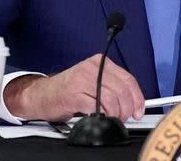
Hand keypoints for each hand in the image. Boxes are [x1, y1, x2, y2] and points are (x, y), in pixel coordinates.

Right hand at [3, 54, 144, 121]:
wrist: (42, 94)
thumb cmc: (69, 90)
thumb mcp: (93, 81)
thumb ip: (111, 87)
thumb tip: (133, 102)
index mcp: (100, 62)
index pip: (128, 78)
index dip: (137, 97)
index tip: (139, 110)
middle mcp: (92, 68)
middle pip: (122, 90)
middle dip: (126, 109)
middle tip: (123, 118)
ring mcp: (82, 79)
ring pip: (111, 99)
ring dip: (115, 114)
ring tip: (111, 119)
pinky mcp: (74, 93)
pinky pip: (96, 107)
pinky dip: (101, 116)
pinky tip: (98, 118)